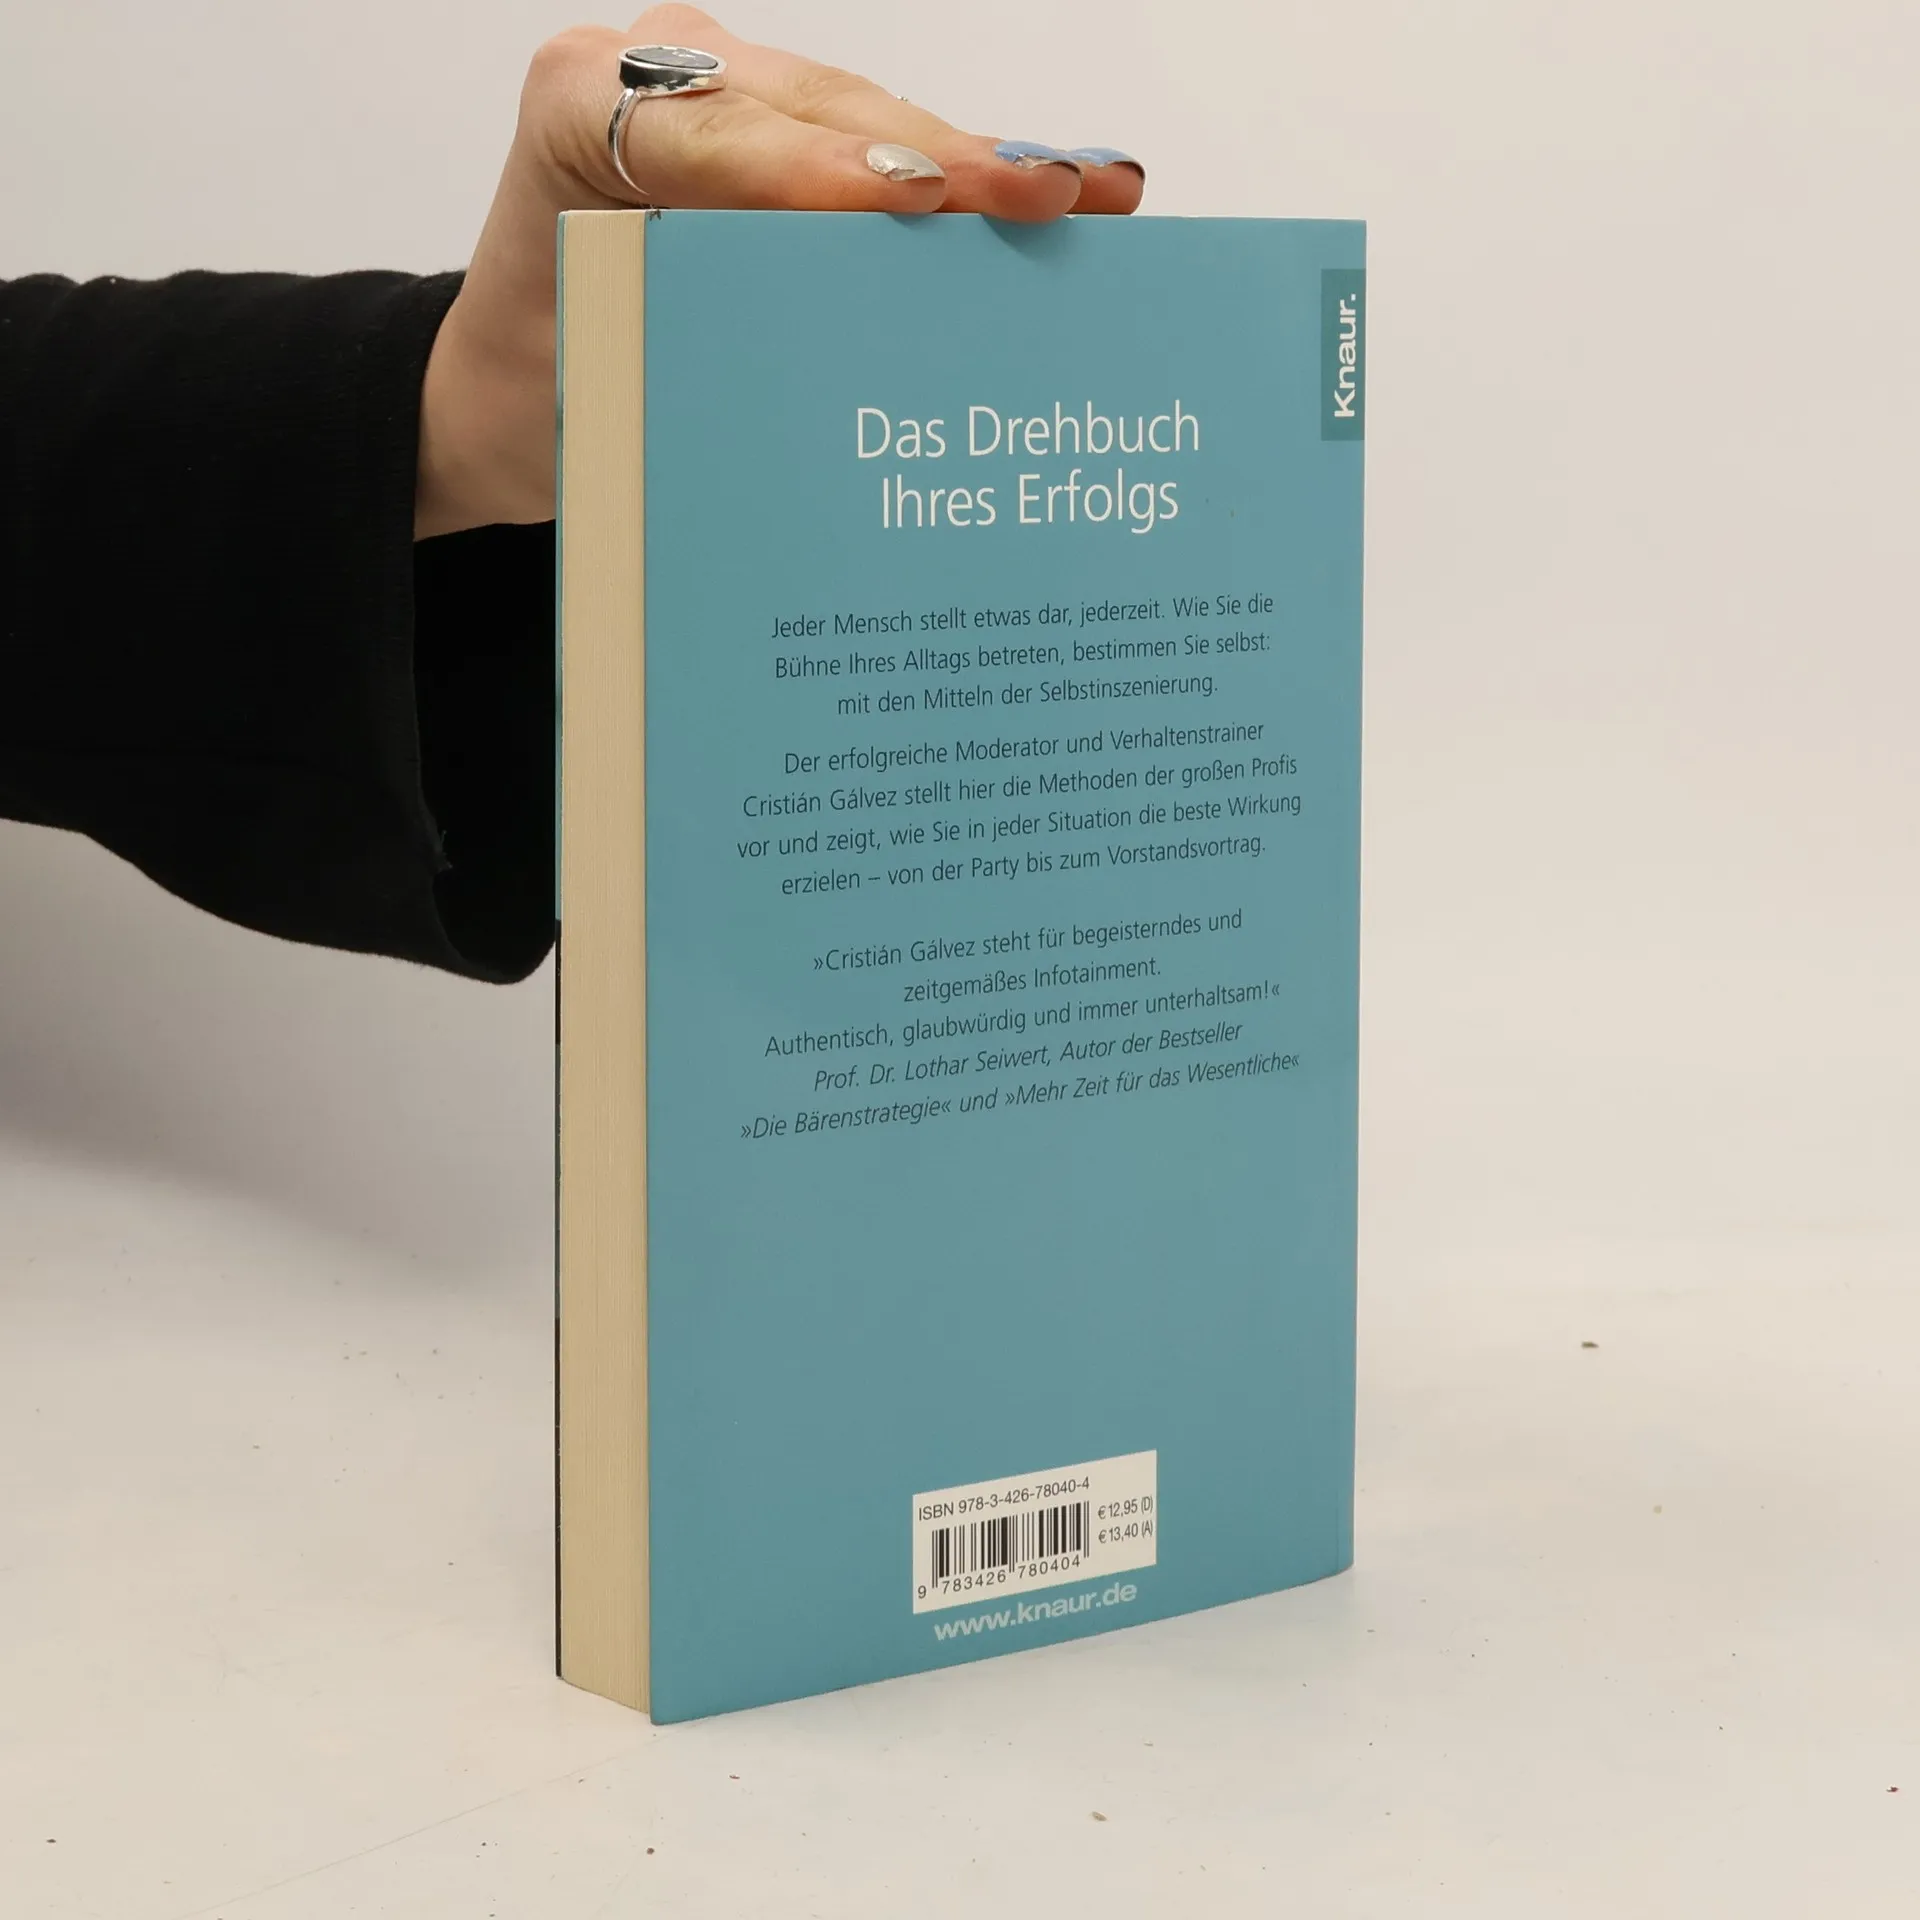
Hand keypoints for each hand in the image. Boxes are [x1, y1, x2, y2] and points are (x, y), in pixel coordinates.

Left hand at [415, 5, 1144, 538]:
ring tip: (1091, 191)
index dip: (823, 166)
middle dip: (941, 159)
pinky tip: (1063, 182)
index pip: (716, 133)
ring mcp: (723, 86)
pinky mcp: (779, 124)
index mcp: (578, 109)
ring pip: (872, 119)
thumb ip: (693, 338)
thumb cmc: (547, 383)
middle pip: (820, 112)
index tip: (914, 197)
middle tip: (1047, 195)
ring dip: (984, 164)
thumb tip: (845, 373)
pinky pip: (881, 143)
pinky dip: (969, 175)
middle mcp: (655, 73)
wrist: (515, 381)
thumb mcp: (597, 374)